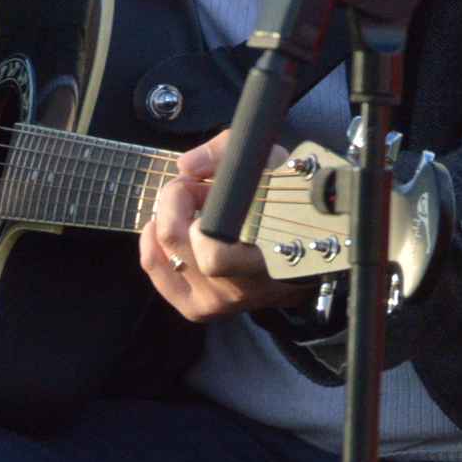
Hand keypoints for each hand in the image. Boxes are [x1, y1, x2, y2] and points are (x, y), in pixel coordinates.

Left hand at [139, 130, 315, 321]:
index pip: (213, 254)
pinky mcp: (199, 308)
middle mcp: (239, 288)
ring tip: (189, 209)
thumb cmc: (292, 206)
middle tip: (195, 188)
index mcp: (266, 260)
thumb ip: (227, 153)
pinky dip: (153, 246)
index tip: (206, 186)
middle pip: (176, 242)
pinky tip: (161, 228)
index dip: (197, 211)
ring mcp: (216, 303)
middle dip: (176, 203)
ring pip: (162, 256)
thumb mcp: (273, 164)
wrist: (309, 257)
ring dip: (167, 222)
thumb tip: (186, 166)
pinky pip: (158, 274)